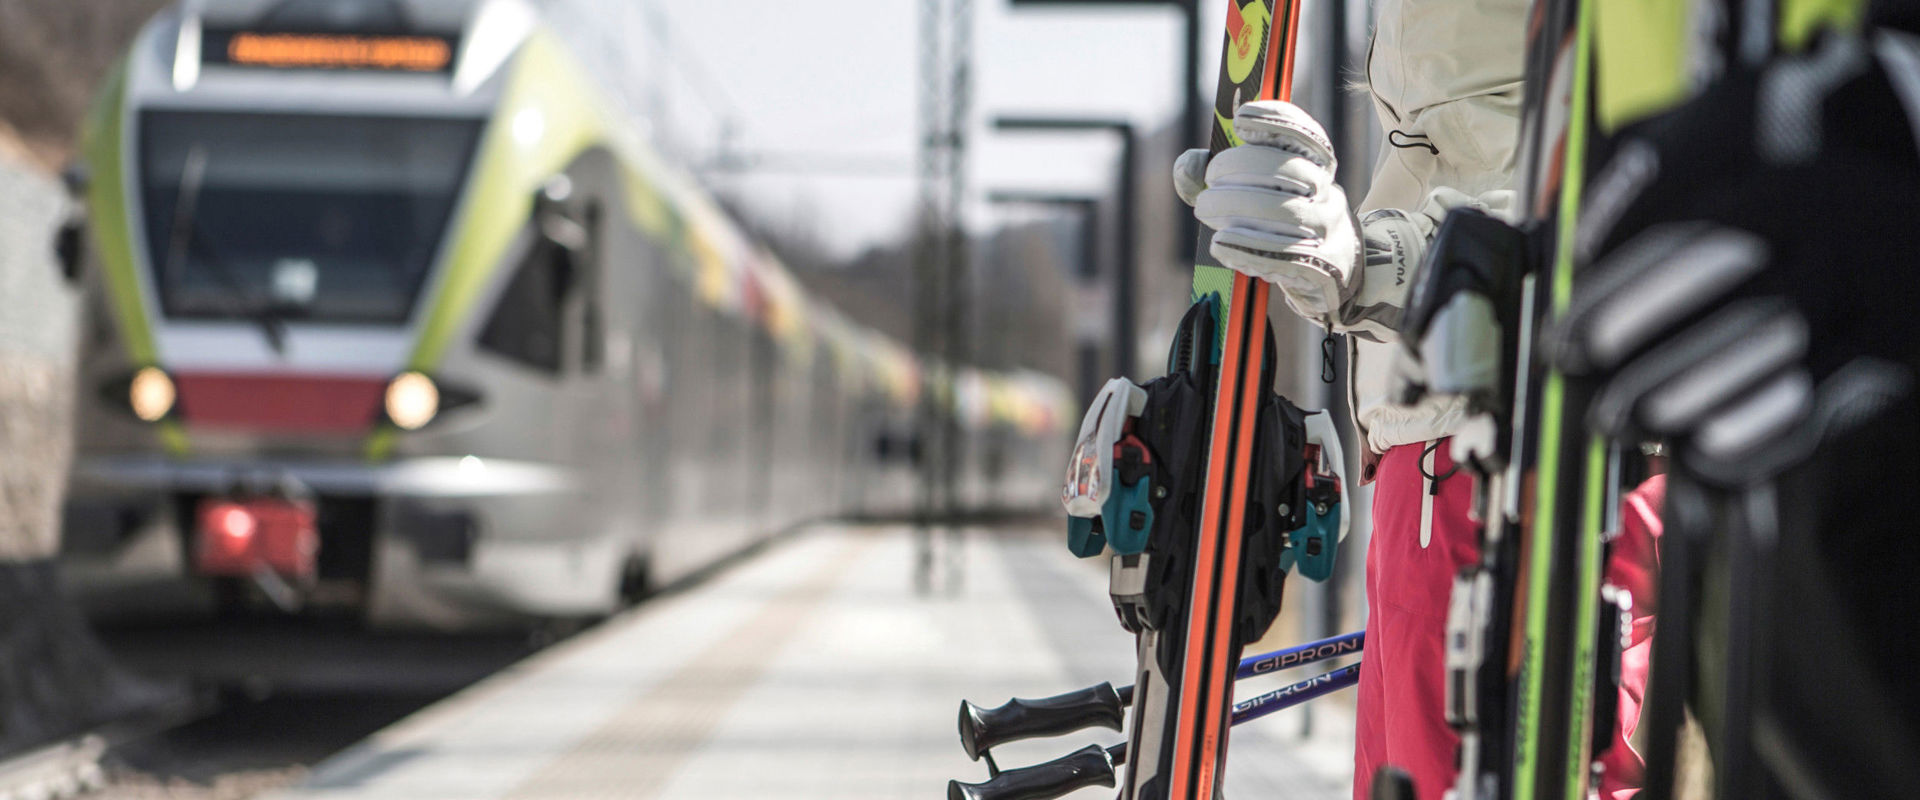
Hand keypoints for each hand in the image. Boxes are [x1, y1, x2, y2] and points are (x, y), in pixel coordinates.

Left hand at [1174, 101, 1360, 325]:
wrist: (1332, 271)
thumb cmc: (1283, 224)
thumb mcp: (1260, 192)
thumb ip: (1218, 175)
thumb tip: (1187, 164)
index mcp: (1316, 167)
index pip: (1306, 136)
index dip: (1277, 121)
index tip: (1240, 117)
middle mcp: (1327, 193)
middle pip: (1289, 171)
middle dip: (1242, 166)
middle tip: (1211, 178)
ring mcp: (1327, 231)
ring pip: (1286, 212)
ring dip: (1238, 206)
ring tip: (1205, 208)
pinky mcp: (1322, 267)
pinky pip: (1285, 256)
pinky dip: (1248, 247)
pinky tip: (1220, 243)